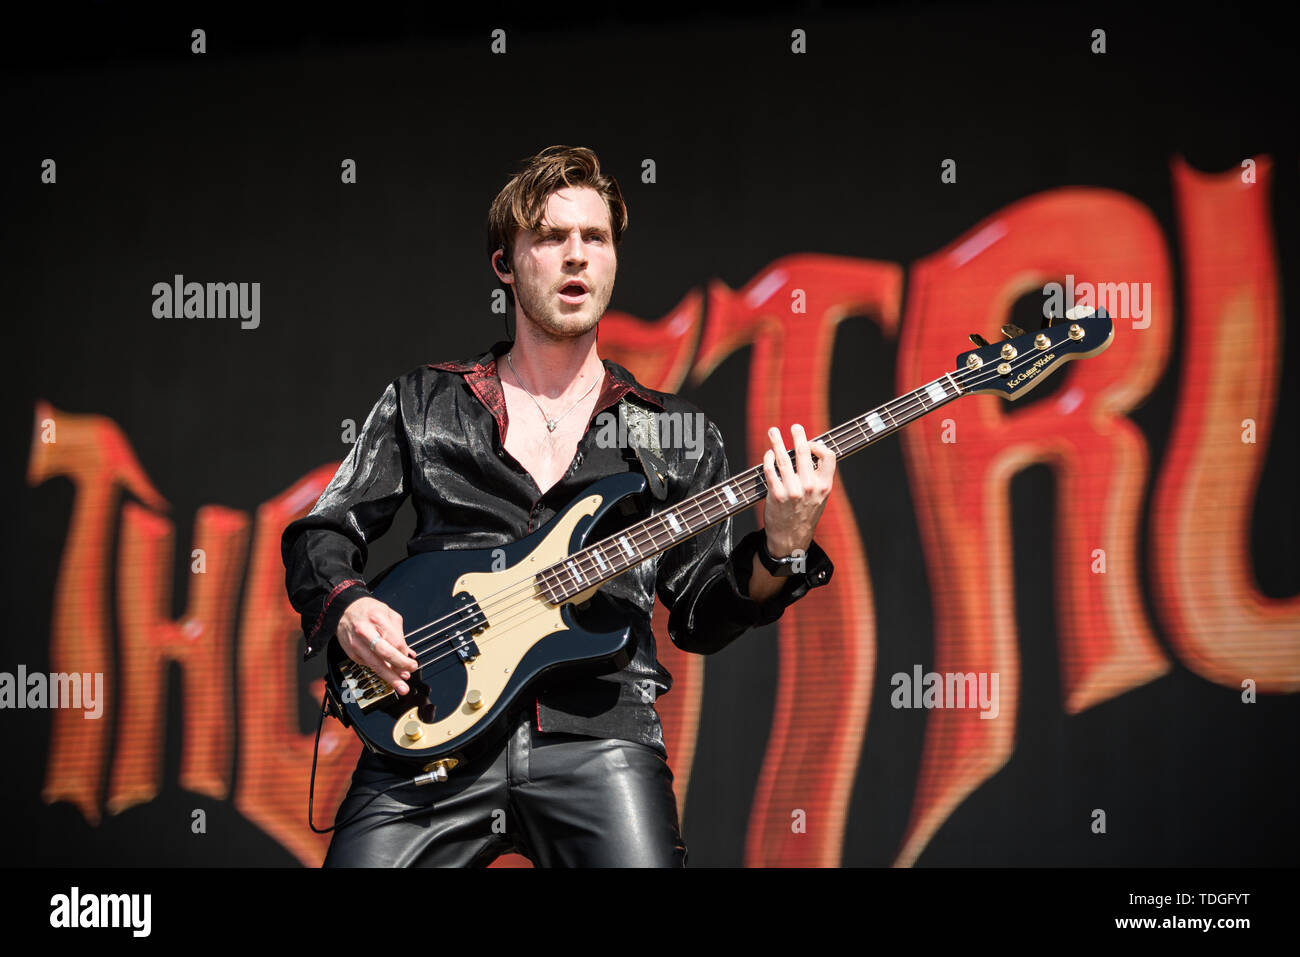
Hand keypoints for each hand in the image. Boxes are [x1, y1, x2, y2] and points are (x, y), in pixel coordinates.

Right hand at [337, 597, 417, 695]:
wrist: (345, 610)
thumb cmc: (368, 610)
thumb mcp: (388, 613)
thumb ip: (399, 633)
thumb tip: (408, 652)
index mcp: (377, 620)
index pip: (395, 643)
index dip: (405, 655)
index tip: (411, 662)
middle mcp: (365, 632)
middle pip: (384, 655)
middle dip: (399, 668)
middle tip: (408, 676)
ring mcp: (357, 644)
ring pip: (375, 664)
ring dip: (389, 677)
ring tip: (400, 686)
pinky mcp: (352, 653)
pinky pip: (368, 665)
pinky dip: (379, 671)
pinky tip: (387, 674)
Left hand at [760, 424, 835, 558]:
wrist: (791, 538)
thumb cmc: (805, 514)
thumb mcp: (820, 498)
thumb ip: (818, 477)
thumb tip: (810, 452)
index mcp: (824, 486)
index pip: (828, 456)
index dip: (819, 445)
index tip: (811, 443)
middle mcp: (809, 487)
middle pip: (804, 452)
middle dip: (798, 435)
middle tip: (794, 426)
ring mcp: (792, 490)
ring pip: (783, 458)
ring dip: (777, 441)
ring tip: (773, 432)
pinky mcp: (776, 494)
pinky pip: (770, 470)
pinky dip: (768, 458)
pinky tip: (768, 454)